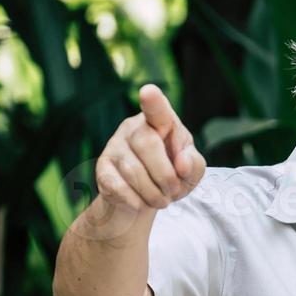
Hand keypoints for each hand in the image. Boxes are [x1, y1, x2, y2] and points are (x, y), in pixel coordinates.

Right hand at [96, 84, 204, 212]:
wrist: (143, 200)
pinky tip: (141, 203)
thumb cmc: (171, 176)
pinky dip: (136, 200)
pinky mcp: (102, 168)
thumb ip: (194, 163)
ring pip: (133, 170)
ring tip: (161, 200)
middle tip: (173, 191)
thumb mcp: (190, 171)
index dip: (153, 102)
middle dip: (166, 175)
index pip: (157, 109)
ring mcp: (114, 146)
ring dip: (153, 193)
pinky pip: (117, 185)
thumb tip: (181, 163)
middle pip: (148, 144)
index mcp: (159, 121)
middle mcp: (133, 128)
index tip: (148, 92)